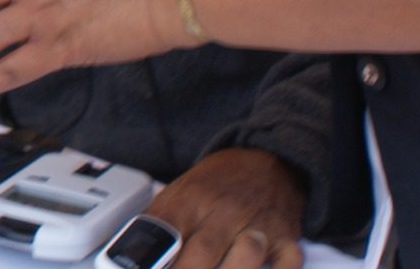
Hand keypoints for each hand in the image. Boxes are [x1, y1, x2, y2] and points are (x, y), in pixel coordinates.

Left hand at [150, 148, 307, 268]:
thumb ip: (158, 222)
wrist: (266, 160)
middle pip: (204, 251)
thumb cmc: (217, 184)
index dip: (156, 260)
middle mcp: (225, 211)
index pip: (167, 232)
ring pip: (246, 258)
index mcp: (191, 199)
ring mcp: (258, 225)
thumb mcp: (179, 191)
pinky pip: (287, 264)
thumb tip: (131, 255)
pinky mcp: (286, 237)